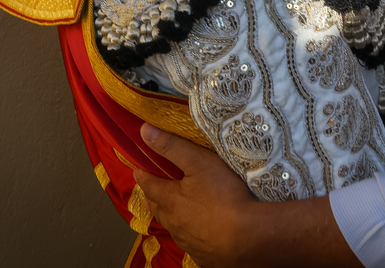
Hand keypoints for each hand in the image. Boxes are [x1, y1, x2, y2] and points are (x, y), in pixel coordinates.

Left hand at [133, 125, 358, 267]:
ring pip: (172, 225)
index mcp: (169, 199)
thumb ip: (171, 146)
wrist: (247, 238)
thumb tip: (143, 130)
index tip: (137, 168)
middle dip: (152, 196)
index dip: (142, 174)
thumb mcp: (199, 163)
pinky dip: (188, 232)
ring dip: (170, 215)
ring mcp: (187, 240)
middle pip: (156, 207)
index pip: (149, 184)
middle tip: (152, 189)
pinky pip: (190, 241)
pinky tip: (196, 230)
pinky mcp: (202, 253)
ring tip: (172, 209)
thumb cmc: (223, 196)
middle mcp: (173, 221)